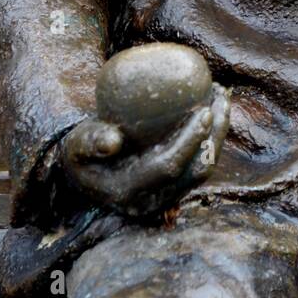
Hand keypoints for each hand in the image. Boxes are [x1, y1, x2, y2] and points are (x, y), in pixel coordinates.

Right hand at [61, 87, 230, 216]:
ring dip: (219, 133)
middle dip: (215, 134)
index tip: (205, 109)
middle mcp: (152, 201)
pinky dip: (211, 136)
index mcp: (128, 192)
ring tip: (222, 97)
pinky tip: (214, 107)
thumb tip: (112, 141)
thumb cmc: (81, 153)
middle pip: (196, 170)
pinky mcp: (175, 188)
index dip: (190, 140)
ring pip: (204, 168)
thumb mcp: (75, 146)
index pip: (168, 167)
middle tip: (221, 96)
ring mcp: (167, 197)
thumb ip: (90, 143)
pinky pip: (201, 162)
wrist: (85, 174)